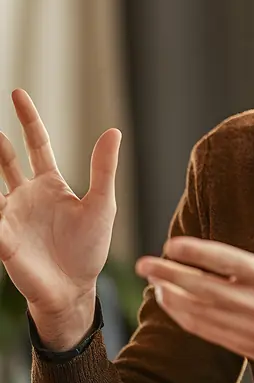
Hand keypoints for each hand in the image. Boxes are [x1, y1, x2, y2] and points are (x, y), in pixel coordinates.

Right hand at [0, 89, 121, 346]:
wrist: (75, 289)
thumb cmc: (89, 249)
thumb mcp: (101, 205)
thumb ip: (103, 169)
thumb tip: (113, 131)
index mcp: (51, 185)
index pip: (36, 144)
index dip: (28, 119)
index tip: (17, 93)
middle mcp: (27, 196)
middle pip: (6, 161)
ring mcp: (11, 217)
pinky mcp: (3, 240)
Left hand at [136, 178, 253, 373]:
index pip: (226, 262)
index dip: (197, 254)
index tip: (171, 244)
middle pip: (203, 288)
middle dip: (170, 275)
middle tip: (144, 264)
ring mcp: (244, 326)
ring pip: (198, 311)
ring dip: (171, 296)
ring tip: (152, 280)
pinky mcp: (238, 343)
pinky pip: (202, 329)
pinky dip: (180, 315)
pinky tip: (167, 300)